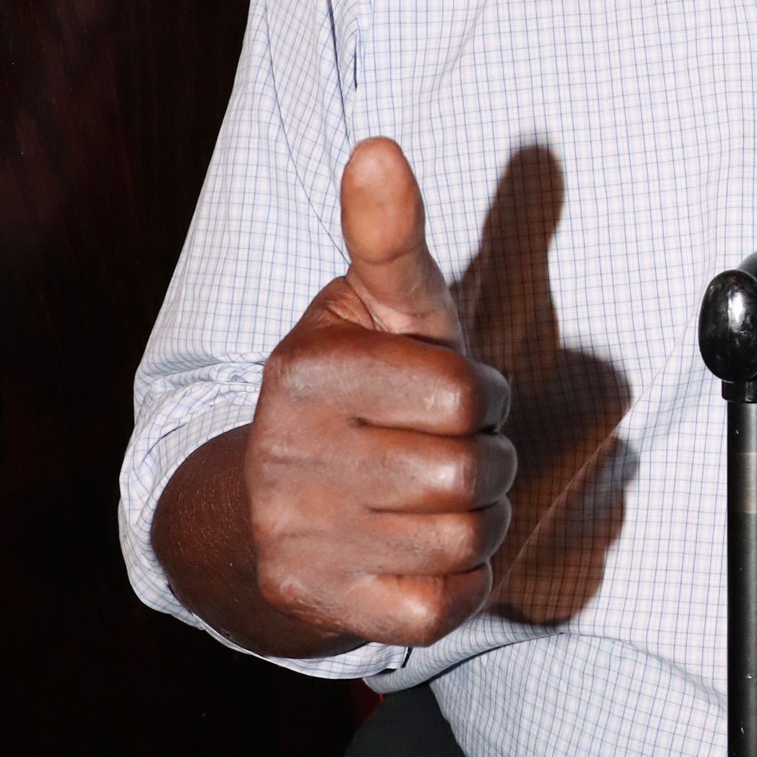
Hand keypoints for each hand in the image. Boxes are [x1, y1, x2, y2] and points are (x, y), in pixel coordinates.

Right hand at [239, 137, 515, 648]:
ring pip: (464, 540)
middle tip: (441, 451)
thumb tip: (378, 149)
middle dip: (484, 462)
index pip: (465, 394)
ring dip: (477, 522)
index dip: (479, 395)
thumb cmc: (362, 391)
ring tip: (433, 500)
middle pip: (470, 473)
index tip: (447, 394)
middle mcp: (284, 452)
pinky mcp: (316, 602)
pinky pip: (444, 606)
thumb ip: (394, 238)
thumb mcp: (381, 309)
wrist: (272, 507)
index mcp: (305, 369)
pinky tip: (424, 551)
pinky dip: (461, 581)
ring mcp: (295, 534)